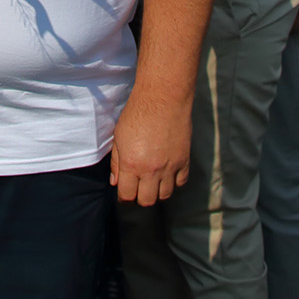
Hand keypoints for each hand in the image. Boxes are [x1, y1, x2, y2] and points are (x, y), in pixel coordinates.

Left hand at [110, 90, 191, 204]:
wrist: (163, 98)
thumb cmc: (137, 113)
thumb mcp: (119, 136)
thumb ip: (116, 162)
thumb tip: (115, 181)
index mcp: (131, 164)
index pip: (127, 195)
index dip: (124, 196)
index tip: (124, 191)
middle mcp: (151, 170)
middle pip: (147, 200)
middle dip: (140, 197)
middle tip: (138, 188)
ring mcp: (169, 167)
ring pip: (165, 195)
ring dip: (157, 191)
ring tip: (153, 181)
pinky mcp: (184, 160)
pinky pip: (181, 182)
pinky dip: (174, 181)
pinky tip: (168, 173)